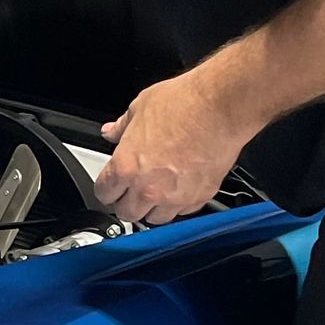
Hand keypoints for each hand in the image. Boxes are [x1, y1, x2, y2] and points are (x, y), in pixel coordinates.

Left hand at [94, 68, 250, 224]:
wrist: (220, 107)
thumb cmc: (184, 104)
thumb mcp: (140, 108)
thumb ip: (122, 127)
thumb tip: (111, 132)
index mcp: (126, 166)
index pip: (104, 194)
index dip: (106, 189)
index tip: (110, 186)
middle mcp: (148, 188)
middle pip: (127, 213)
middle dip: (126, 203)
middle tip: (131, 190)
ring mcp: (174, 197)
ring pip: (155, 219)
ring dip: (152, 208)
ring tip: (157, 191)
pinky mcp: (199, 197)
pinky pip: (183, 212)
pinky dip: (179, 204)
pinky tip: (180, 186)